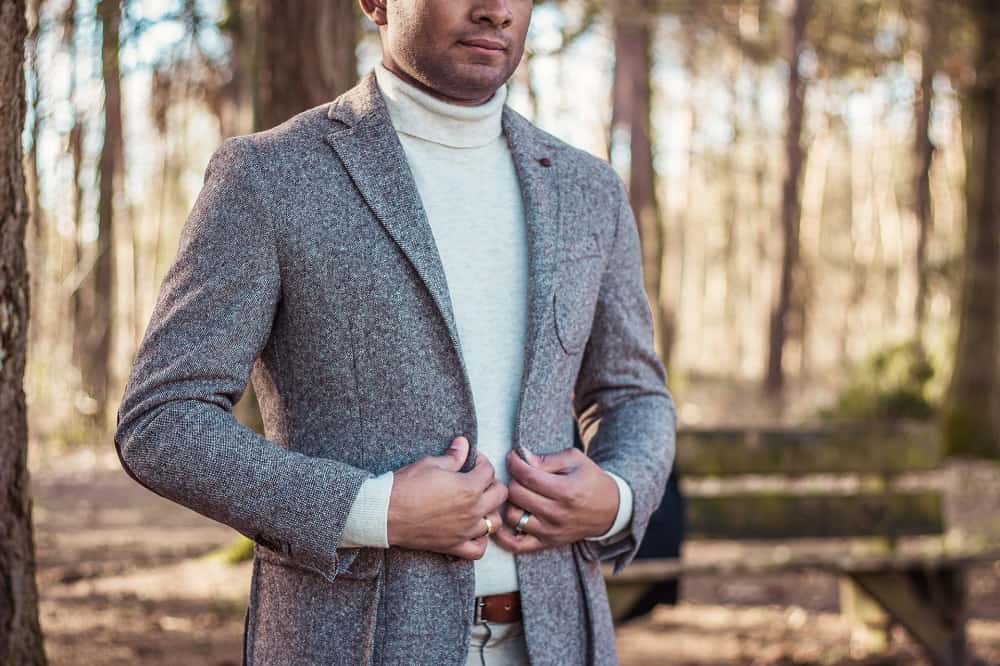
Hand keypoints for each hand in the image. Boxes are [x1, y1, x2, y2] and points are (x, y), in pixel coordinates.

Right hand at [387, 436, 506, 559]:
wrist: (385, 513)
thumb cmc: (406, 486)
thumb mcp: (430, 464)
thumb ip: (453, 456)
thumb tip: (463, 443)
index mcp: (469, 487)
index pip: (488, 471)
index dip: (481, 461)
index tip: (472, 460)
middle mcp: (472, 510)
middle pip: (500, 495)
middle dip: (491, 483)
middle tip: (477, 479)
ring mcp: (465, 530)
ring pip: (494, 523)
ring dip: (490, 511)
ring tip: (478, 504)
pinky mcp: (454, 545)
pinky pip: (478, 549)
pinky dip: (480, 541)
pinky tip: (473, 530)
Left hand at [493, 447, 618, 554]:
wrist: (610, 509)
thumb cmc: (591, 480)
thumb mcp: (575, 460)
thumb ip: (547, 459)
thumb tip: (521, 457)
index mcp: (566, 490)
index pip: (527, 476)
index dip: (515, 462)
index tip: (513, 457)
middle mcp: (557, 513)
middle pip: (517, 494)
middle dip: (513, 479)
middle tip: (518, 475)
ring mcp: (551, 531)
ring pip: (513, 516)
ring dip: (510, 503)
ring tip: (516, 494)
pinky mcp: (547, 543)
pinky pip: (517, 545)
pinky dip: (503, 536)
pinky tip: (501, 522)